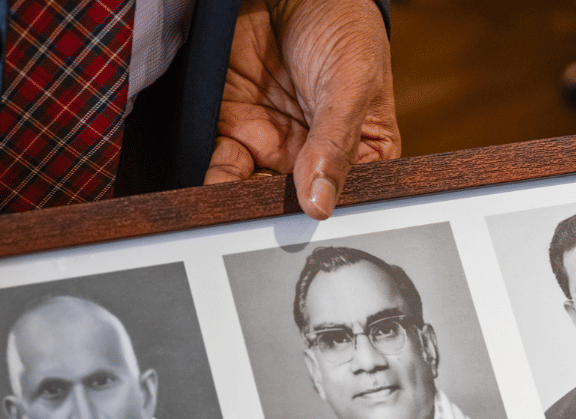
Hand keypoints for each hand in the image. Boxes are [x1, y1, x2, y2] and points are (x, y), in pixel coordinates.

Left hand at [205, 0, 400, 218]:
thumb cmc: (342, 26)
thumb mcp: (352, 83)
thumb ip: (334, 145)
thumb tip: (320, 205)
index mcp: (360, 152)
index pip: (346, 199)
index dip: (328, 218)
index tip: (309, 234)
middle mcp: (315, 157)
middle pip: (296, 205)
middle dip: (279, 222)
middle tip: (263, 235)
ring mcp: (275, 145)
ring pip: (256, 193)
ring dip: (243, 209)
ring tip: (235, 220)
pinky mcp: (237, 130)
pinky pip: (224, 168)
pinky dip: (216, 184)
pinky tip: (214, 195)